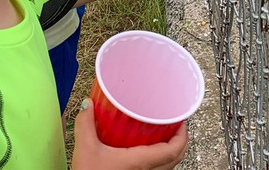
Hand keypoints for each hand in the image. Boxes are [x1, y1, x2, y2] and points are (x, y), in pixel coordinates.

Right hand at [72, 100, 187, 169]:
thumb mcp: (86, 149)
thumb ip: (86, 124)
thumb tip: (88, 105)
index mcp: (140, 162)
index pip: (173, 149)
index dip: (182, 134)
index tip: (181, 120)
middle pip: (176, 157)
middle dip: (179, 140)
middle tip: (175, 125)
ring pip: (168, 165)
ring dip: (170, 151)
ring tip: (163, 135)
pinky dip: (159, 159)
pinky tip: (145, 151)